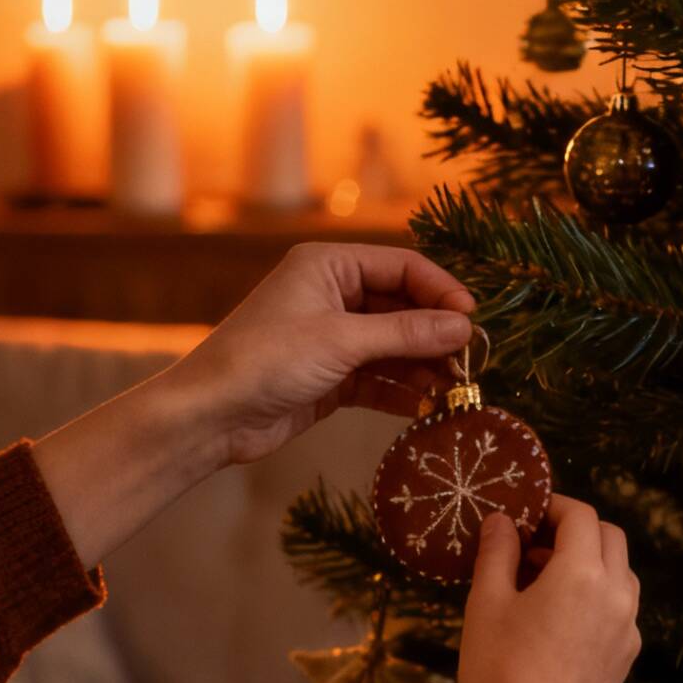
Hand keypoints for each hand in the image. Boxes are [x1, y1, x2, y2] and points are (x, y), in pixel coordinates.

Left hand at [154, 242, 477, 467]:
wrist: (210, 417)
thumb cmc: (266, 361)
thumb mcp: (342, 341)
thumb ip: (406, 333)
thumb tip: (464, 327)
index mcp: (329, 266)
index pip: (403, 267)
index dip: (441, 291)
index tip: (472, 321)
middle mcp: (332, 295)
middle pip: (403, 307)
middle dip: (435, 335)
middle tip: (471, 361)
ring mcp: (332, 337)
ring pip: (394, 345)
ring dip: (423, 366)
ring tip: (453, 389)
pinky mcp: (330, 375)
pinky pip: (379, 378)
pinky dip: (402, 391)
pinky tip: (425, 407)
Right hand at [456, 496, 641, 682]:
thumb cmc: (498, 670)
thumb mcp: (487, 603)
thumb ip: (497, 552)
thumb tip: (502, 520)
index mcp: (584, 574)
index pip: (581, 516)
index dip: (553, 506)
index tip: (525, 514)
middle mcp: (618, 595)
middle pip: (610, 538)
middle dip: (574, 531)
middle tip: (531, 545)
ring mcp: (629, 628)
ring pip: (620, 573)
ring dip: (588, 563)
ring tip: (540, 582)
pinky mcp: (627, 656)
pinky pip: (619, 609)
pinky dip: (596, 596)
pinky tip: (557, 619)